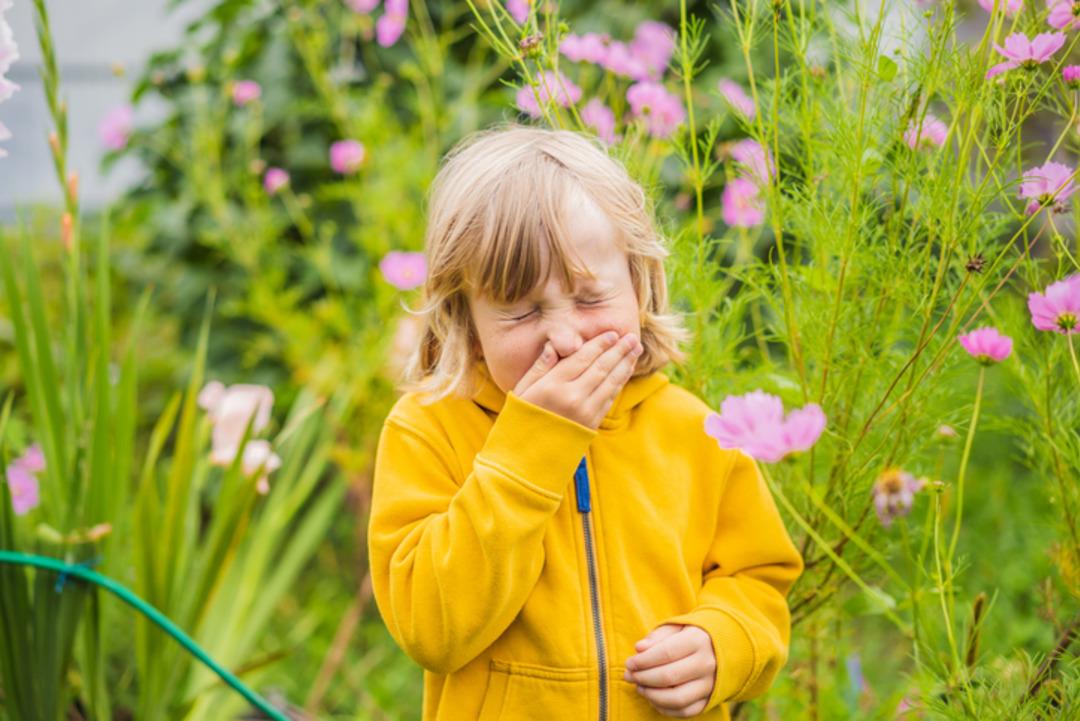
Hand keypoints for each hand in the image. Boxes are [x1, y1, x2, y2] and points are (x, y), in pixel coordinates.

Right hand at [512, 330, 642, 429]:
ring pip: (610, 382)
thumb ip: (540, 366)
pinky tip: (625, 372)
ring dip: (625, 365)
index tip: (612, 333)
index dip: (599, 344)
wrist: (526, 460)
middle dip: (619, 351)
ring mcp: (584, 412)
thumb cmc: (519, 421)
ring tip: (635, 351)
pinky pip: (609, 399)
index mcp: (552, 385)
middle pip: (601, 367)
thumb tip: (554, 345)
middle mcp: (572, 397)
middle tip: (633, 337)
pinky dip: (619, 383)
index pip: (582, 358)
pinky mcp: (591, 424)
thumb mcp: (521, 390)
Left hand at [623, 623, 716, 717]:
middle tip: (629, 675)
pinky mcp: (709, 700)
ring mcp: (710, 684)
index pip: (666, 653)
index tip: (629, 663)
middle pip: (669, 677)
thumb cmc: (690, 635)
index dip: (643, 660)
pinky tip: (653, 698)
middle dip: (643, 678)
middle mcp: (707, 664)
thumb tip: (639, 649)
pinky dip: (665, 708)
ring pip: (677, 698)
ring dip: (652, 695)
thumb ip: (656, 636)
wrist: (721, 648)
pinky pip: (685, 711)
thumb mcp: (676, 627)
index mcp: (698, 641)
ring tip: (639, 687)